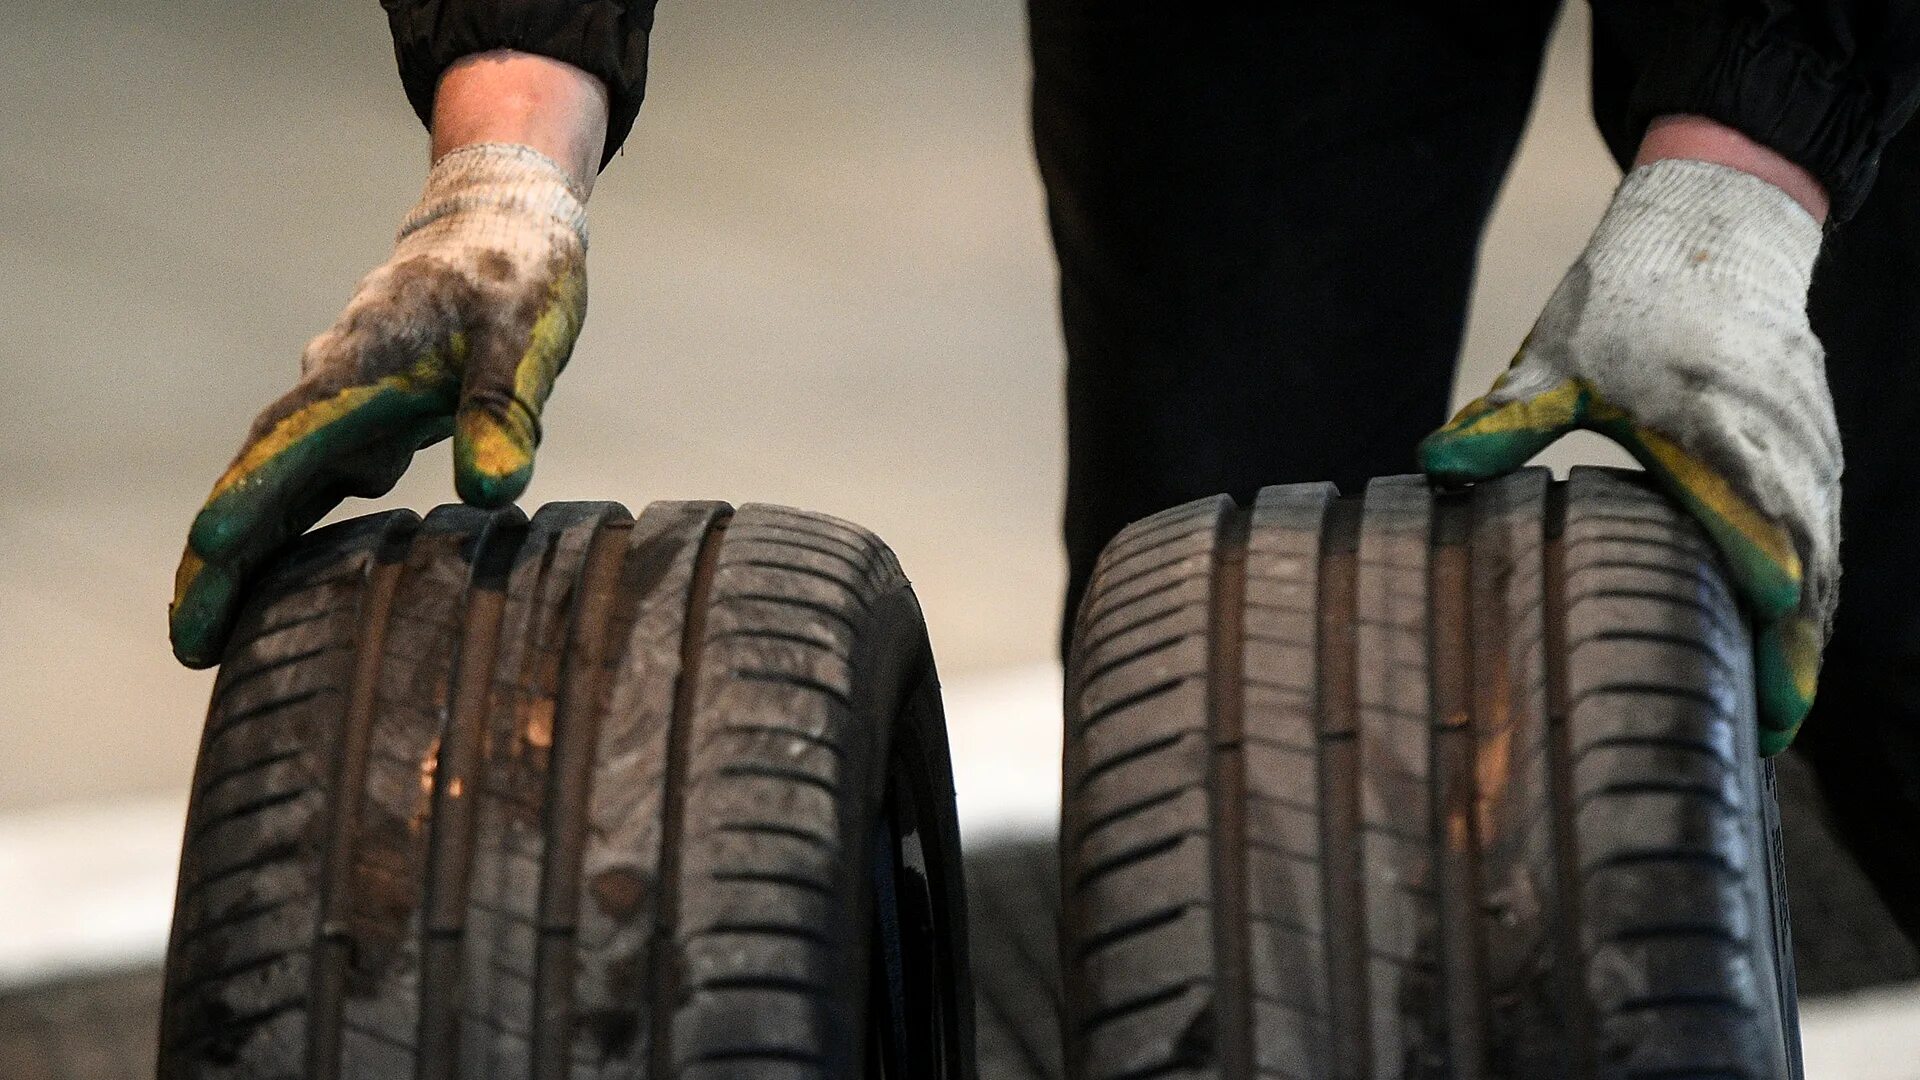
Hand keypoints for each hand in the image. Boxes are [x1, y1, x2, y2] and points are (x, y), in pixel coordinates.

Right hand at [169, 141, 587, 665]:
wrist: (500, 224)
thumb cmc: (516, 276)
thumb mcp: (525, 338)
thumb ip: (505, 411)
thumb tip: (491, 492)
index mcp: (359, 369)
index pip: (286, 444)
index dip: (249, 501)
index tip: (209, 553)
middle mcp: (333, 389)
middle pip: (261, 480)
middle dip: (221, 561)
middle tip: (190, 643)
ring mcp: (343, 405)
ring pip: (281, 485)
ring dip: (249, 553)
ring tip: (218, 634)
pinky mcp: (364, 418)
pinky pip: (313, 480)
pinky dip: (292, 528)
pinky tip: (292, 588)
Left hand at [1420, 156, 1839, 753]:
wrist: (1715, 224)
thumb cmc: (1630, 296)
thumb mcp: (1557, 360)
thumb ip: (1502, 424)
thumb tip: (1432, 470)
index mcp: (1714, 435)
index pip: (1759, 544)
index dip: (1766, 617)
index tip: (1763, 678)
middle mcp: (1778, 449)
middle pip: (1807, 572)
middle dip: (1791, 657)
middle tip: (1764, 739)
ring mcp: (1807, 449)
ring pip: (1825, 557)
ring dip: (1807, 633)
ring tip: (1777, 712)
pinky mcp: (1815, 446)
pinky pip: (1825, 531)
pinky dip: (1815, 588)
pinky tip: (1788, 638)